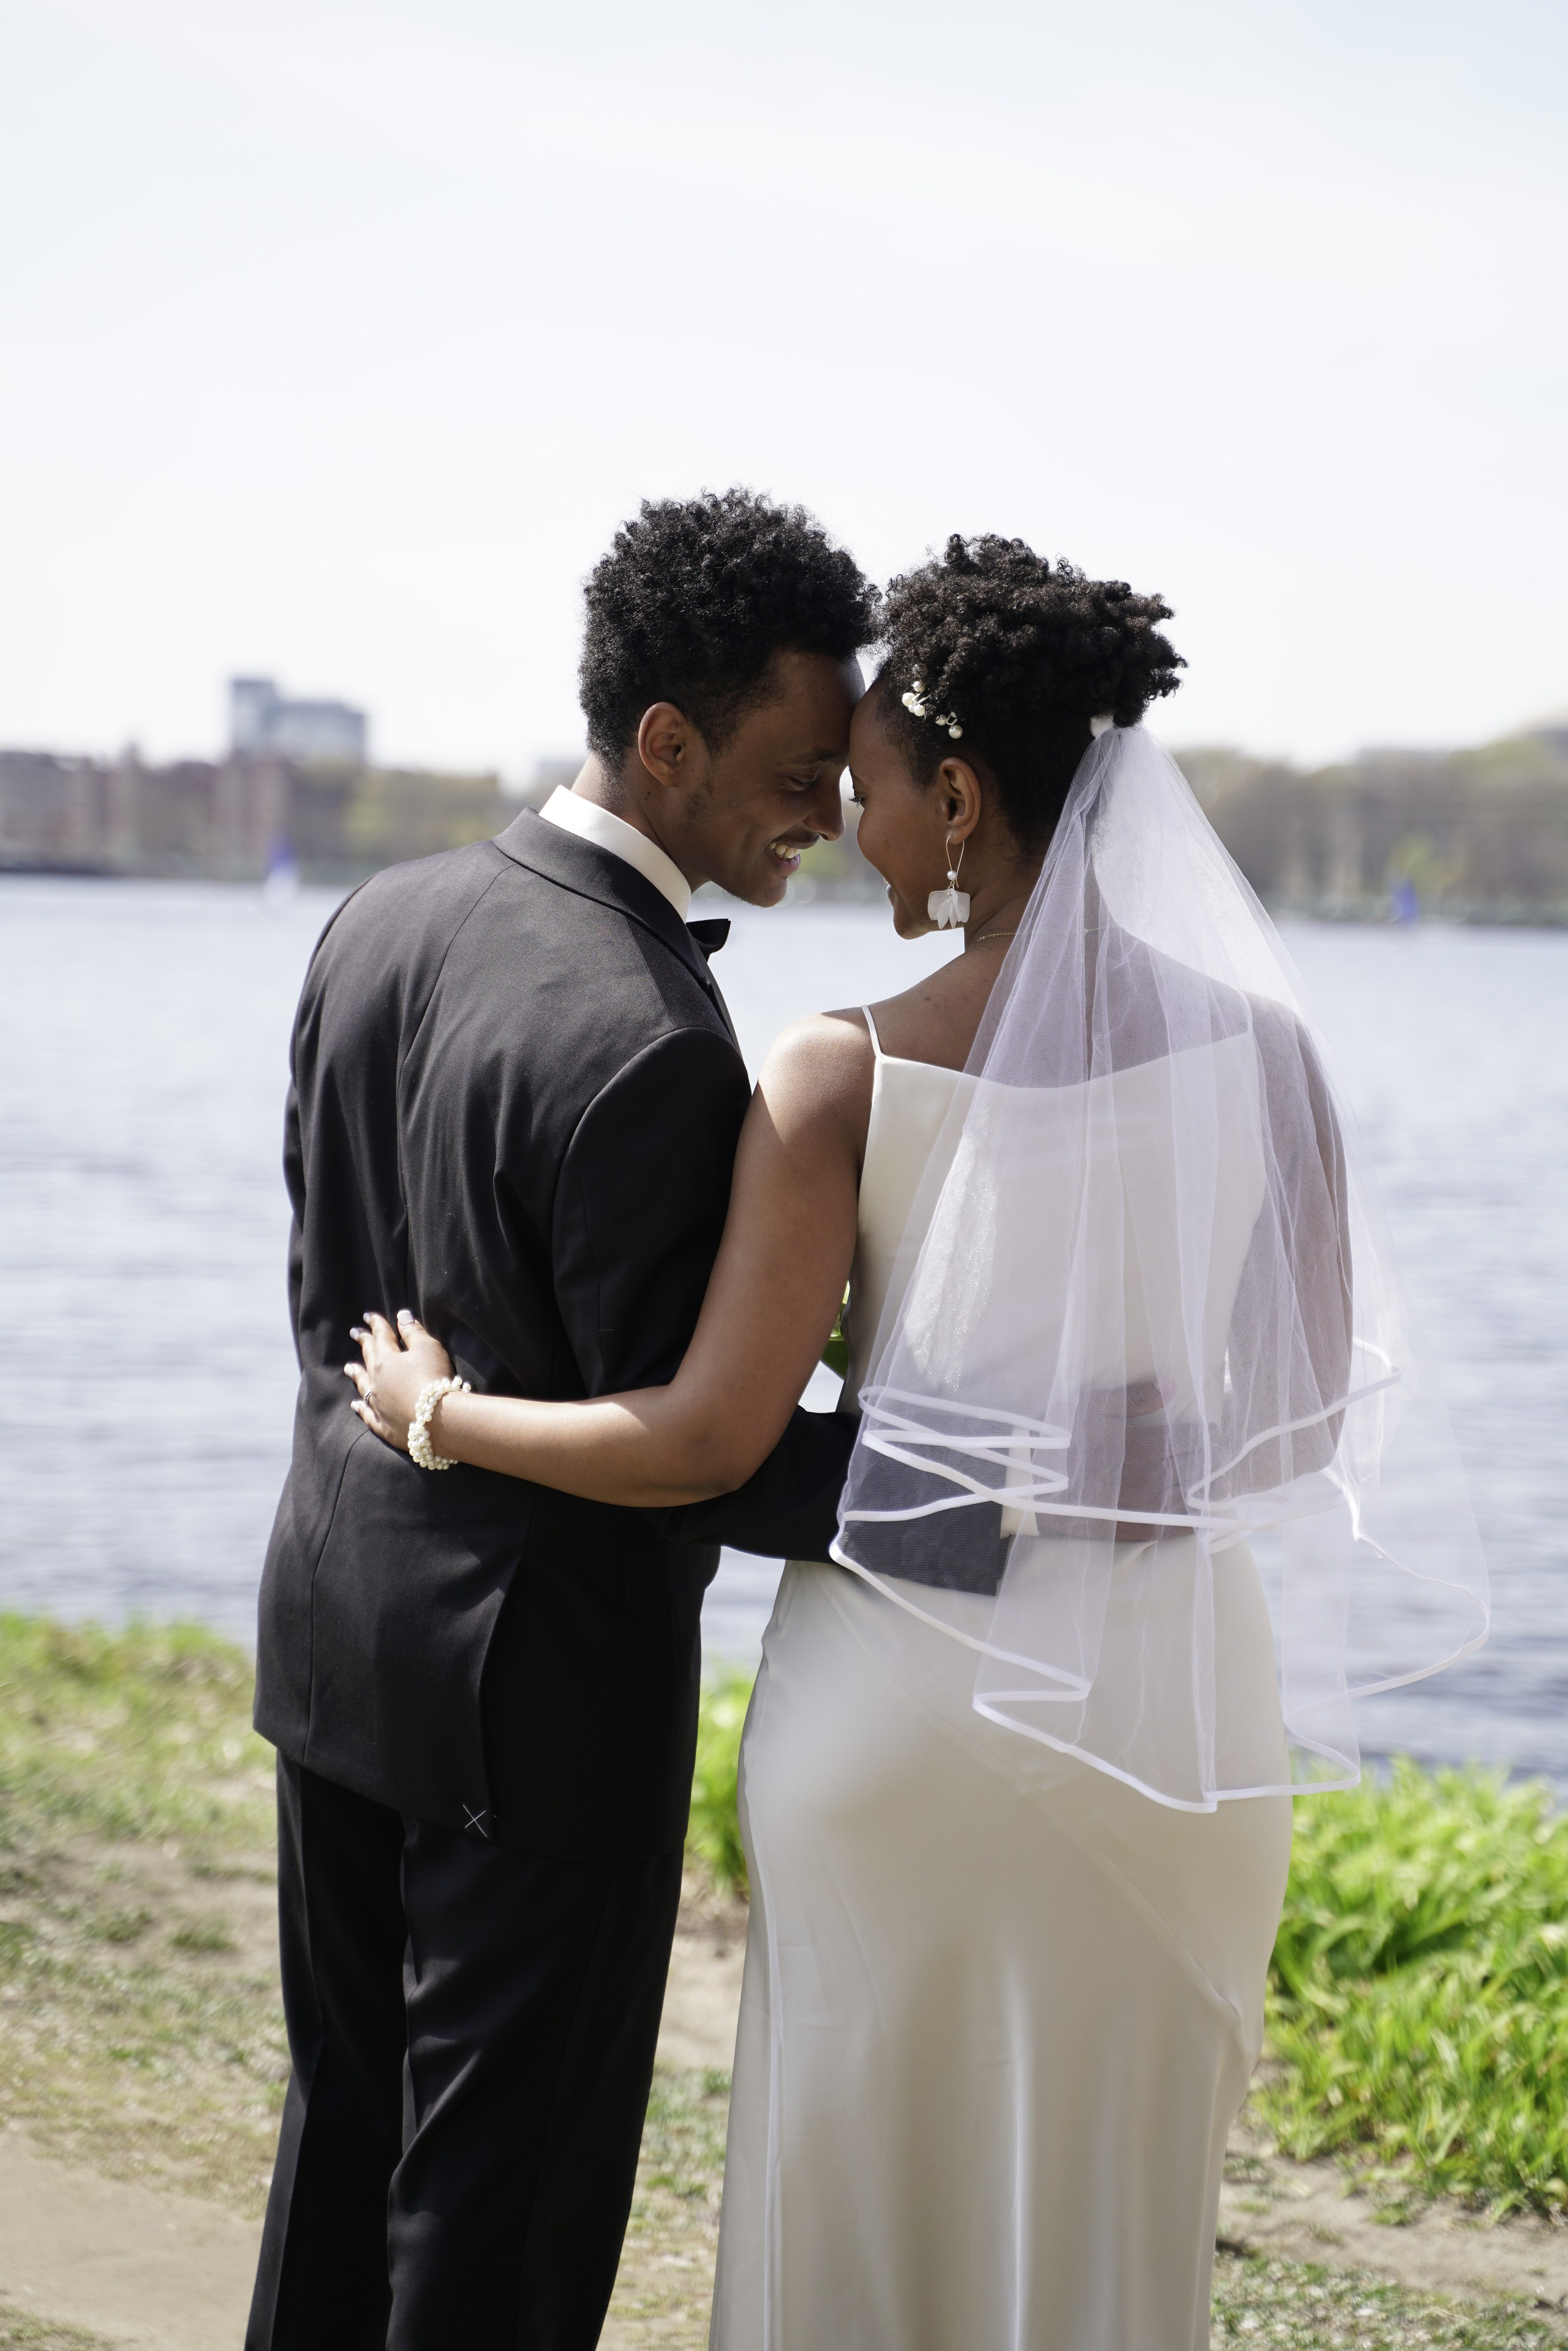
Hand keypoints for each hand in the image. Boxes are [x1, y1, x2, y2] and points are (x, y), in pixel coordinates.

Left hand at [345, 1310, 454, 1453]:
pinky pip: (368, 1415)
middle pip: (368, 1358)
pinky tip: (355, 1405)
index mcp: (386, 1360)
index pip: (380, 1336)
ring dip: (356, 1375)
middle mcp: (377, 1382)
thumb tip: (401, 1315)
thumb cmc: (435, 1379)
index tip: (368, 1316)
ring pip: (363, 1386)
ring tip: (348, 1368)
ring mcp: (378, 1405)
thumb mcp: (428, 1348)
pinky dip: (361, 1409)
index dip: (376, 1324)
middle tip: (355, 1333)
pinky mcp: (384, 1425)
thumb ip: (413, 1331)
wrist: (439, 1421)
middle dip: (363, 1343)